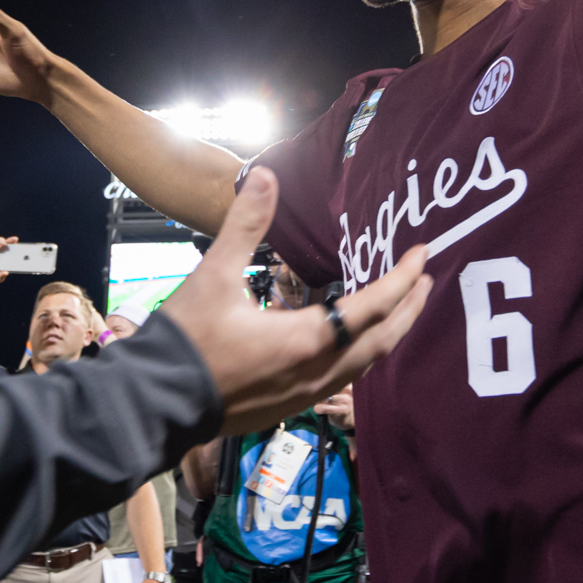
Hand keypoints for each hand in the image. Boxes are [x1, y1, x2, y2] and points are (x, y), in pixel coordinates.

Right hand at [161, 168, 431, 435]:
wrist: (156, 402)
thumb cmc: (186, 339)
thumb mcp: (214, 274)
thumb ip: (245, 224)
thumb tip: (264, 175)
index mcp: (306, 338)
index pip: (373, 306)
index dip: (402, 278)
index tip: (422, 254)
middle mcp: (316, 371)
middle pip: (383, 340)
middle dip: (409, 309)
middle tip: (426, 282)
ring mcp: (304, 395)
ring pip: (366, 364)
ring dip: (389, 334)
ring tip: (400, 310)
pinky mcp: (290, 407)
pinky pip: (344, 380)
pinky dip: (363, 355)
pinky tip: (355, 345)